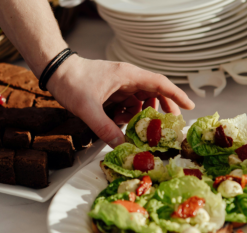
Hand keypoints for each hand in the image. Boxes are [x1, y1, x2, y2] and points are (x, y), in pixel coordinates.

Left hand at [47, 54, 194, 147]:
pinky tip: (118, 122)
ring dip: (141, 114)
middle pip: (154, 92)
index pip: (159, 83)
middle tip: (168, 126)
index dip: (176, 94)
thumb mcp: (88, 108)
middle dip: (162, 108)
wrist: (56, 71)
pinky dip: (127, 114)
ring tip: (138, 127)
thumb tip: (122, 146)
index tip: (190, 106)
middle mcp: (127, 78)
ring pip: (141, 100)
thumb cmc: (72, 82)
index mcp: (127, 76)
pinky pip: (128, 103)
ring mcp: (120, 84)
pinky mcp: (113, 90)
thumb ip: (105, 128)